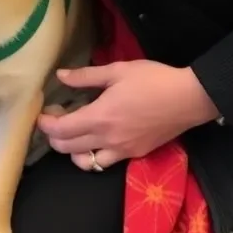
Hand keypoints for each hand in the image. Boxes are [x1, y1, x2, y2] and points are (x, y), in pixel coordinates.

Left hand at [37, 61, 219, 170]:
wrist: (188, 98)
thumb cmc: (152, 80)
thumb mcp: (117, 71)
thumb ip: (86, 76)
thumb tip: (61, 76)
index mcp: (100, 117)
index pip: (62, 130)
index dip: (46, 124)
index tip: (43, 114)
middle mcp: (108, 139)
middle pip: (68, 149)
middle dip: (54, 137)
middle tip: (56, 120)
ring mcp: (122, 151)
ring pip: (86, 162)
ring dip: (73, 151)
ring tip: (75, 133)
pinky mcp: (136, 155)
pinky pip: (106, 162)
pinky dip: (94, 155)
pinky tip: (98, 139)